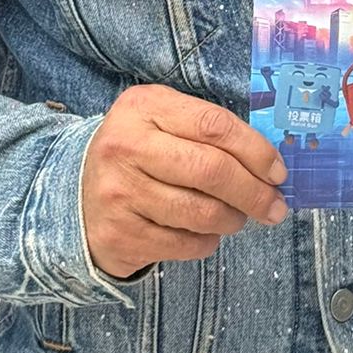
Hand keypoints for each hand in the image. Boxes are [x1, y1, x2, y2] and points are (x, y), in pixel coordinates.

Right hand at [82, 85, 289, 279]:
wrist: (74, 192)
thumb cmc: (138, 151)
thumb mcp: (163, 120)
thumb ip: (208, 130)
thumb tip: (268, 162)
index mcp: (144, 108)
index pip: (215, 126)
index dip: (256, 150)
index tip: (279, 171)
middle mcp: (126, 147)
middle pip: (211, 171)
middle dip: (254, 192)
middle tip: (276, 206)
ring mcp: (119, 194)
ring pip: (200, 212)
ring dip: (232, 219)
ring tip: (238, 217)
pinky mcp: (118, 235)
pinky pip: (183, 244)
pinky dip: (206, 242)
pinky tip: (206, 232)